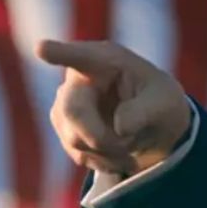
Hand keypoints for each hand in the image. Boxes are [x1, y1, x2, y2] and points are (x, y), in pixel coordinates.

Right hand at [36, 39, 192, 175]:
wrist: (154, 126)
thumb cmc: (160, 103)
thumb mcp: (164, 103)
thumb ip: (144, 111)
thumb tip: (120, 127)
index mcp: (106, 59)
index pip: (80, 56)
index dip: (59, 53)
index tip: (41, 48)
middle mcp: (80, 78)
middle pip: (72, 110)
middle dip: (101, 136)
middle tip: (129, 144)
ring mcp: (67, 103)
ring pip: (74, 138)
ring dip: (108, 150)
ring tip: (131, 142)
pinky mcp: (65, 128)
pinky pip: (78, 153)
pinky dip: (103, 159)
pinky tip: (119, 151)